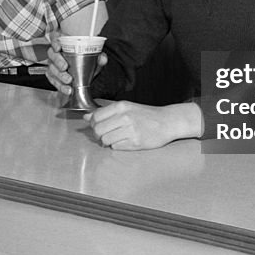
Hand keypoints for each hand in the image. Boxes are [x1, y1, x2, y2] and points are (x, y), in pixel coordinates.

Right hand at [45, 35, 106, 94]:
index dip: (54, 41)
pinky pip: (52, 80)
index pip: (55, 37)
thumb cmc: (86, 64)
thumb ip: (99, 57)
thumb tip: (102, 58)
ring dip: (59, 75)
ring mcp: (53, 64)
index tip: (58, 47)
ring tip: (69, 80)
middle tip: (64, 67)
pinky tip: (67, 89)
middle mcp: (57, 53)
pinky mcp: (52, 76)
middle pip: (51, 53)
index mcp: (65, 44)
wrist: (84, 78)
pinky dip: (60, 85)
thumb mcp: (94, 60)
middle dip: (58, 61)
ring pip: (51, 68)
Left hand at [86, 101, 201, 150]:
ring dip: (108, 141)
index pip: (96, 117)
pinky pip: (116, 147)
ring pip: (105, 140)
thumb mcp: (126, 108)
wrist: (167, 121)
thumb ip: (106, 112)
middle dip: (99, 135)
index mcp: (121, 106)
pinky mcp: (136, 142)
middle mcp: (125, 117)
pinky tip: (125, 141)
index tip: (98, 125)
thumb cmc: (146, 115)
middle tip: (106, 134)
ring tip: (117, 138)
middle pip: (98, 130)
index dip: (94, 123)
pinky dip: (118, 146)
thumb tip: (87, 116)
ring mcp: (130, 130)